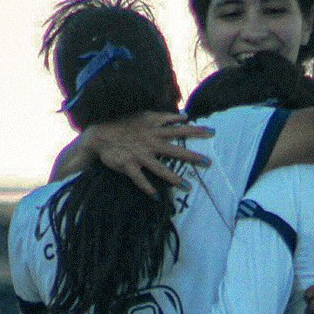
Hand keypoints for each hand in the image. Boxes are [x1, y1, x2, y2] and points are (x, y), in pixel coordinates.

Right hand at [85, 111, 213, 195]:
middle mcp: (150, 143)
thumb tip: (185, 117)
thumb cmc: (126, 124)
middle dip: (192, 157)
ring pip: (160, 168)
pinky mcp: (128, 165)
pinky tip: (156, 197)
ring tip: (188, 187)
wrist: (100, 134)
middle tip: (209, 163)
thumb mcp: (145, 116)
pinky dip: (147, 188)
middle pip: (175, 150)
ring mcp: (140, 155)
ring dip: (174, 178)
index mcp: (155, 130)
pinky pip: (139, 179)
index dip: (196, 130)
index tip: (213, 132)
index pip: (180, 129)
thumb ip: (165, 117)